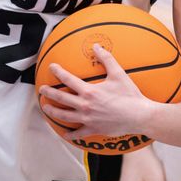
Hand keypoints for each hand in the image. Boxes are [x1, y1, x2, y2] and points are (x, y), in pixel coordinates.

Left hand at [38, 44, 155, 139]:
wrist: (139, 116)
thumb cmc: (130, 95)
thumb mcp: (118, 74)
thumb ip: (107, 59)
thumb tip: (97, 46)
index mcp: (89, 91)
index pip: (68, 79)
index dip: (58, 72)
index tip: (51, 67)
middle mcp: (85, 105)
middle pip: (61, 98)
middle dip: (49, 93)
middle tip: (42, 90)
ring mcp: (88, 119)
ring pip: (64, 116)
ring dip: (53, 112)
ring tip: (46, 108)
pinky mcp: (93, 129)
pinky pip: (78, 133)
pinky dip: (70, 134)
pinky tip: (65, 133)